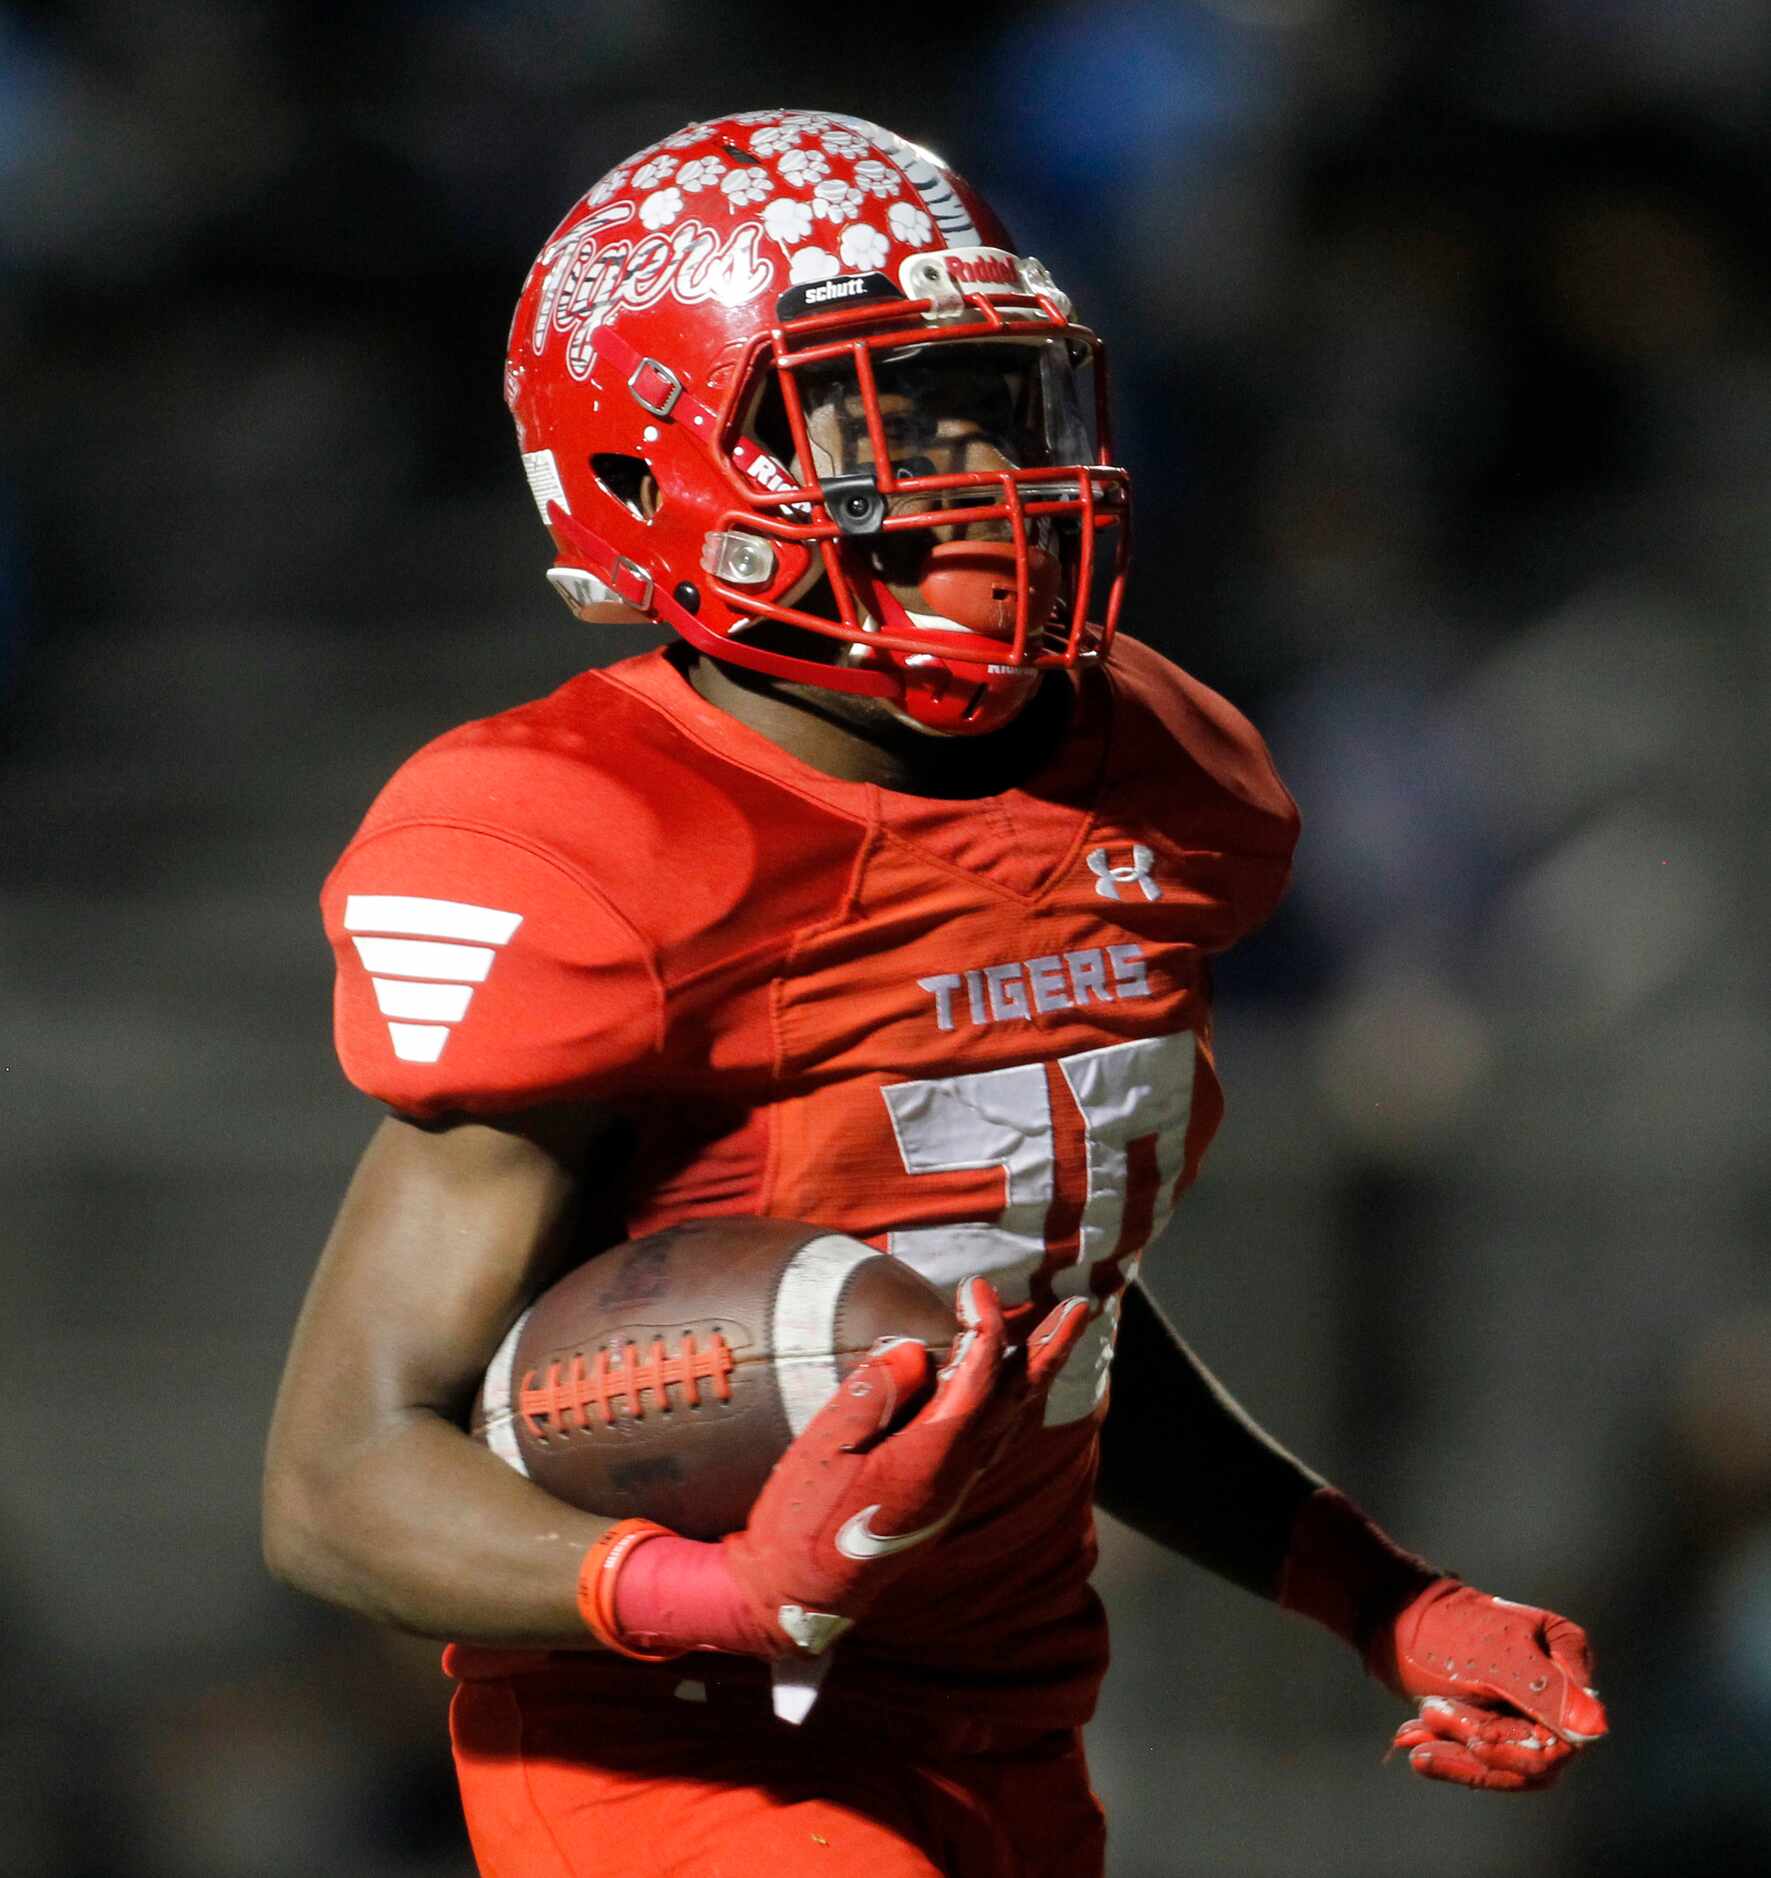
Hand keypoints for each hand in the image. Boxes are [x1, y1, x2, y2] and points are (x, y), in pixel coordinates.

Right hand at [721, 1277, 1088, 1655]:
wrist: (797, 1598)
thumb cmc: (801, 1522)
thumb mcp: (821, 1449)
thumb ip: (870, 1393)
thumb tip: (912, 1350)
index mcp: (930, 1456)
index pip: (980, 1377)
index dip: (984, 1324)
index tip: (972, 1287)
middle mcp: (957, 1474)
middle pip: (1018, 1401)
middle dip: (1049, 1349)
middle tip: (1079, 1308)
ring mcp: (954, 1490)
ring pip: (1012, 1421)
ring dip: (1037, 1374)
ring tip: (1056, 1338)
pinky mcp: (942, 1499)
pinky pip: (995, 1440)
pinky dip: (1011, 1403)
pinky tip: (1008, 1392)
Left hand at [1379, 1580, 1609, 1790]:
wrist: (1388, 1612)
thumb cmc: (1444, 1625)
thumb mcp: (1495, 1658)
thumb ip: (1543, 1693)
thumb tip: (1596, 1728)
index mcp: (1567, 1659)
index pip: (1565, 1736)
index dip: (1519, 1748)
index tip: (1476, 1742)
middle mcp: (1556, 1687)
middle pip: (1534, 1755)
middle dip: (1477, 1743)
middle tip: (1431, 1711)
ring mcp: (1525, 1706)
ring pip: (1504, 1762)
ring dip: (1455, 1750)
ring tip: (1414, 1730)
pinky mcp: (1493, 1720)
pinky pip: (1479, 1758)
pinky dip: (1445, 1754)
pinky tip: (1411, 1740)